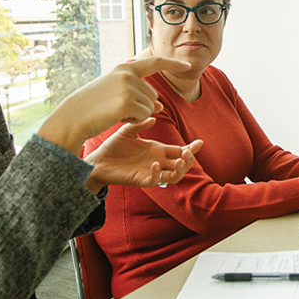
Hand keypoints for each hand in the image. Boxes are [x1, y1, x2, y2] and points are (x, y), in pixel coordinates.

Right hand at [36, 56, 190, 151]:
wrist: (73, 117)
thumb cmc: (93, 106)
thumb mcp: (116, 94)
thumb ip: (138, 95)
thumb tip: (159, 107)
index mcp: (125, 68)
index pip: (155, 62)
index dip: (173, 64)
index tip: (187, 65)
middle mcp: (128, 74)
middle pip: (153, 96)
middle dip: (141, 107)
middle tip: (116, 108)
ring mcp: (128, 87)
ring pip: (150, 107)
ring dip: (136, 115)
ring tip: (114, 112)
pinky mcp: (127, 102)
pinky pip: (144, 116)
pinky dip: (134, 121)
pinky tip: (117, 118)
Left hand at [84, 119, 200, 193]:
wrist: (98, 161)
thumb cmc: (113, 146)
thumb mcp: (128, 130)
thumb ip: (141, 123)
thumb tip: (154, 117)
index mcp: (157, 150)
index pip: (179, 150)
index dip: (191, 148)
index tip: (200, 142)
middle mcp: (157, 161)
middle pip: (182, 164)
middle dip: (189, 160)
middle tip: (188, 153)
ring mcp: (150, 172)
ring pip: (174, 176)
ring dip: (180, 170)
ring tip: (180, 161)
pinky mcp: (141, 180)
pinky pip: (156, 181)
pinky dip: (159, 174)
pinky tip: (156, 164)